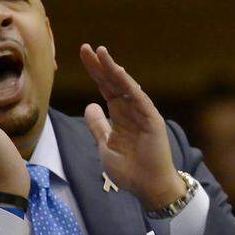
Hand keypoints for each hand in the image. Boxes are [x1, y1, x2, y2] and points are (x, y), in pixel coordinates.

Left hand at [80, 44, 185, 210]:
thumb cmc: (129, 169)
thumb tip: (89, 106)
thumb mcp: (105, 145)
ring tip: (101, 52)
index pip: (105, 88)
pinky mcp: (152, 119)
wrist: (148, 186)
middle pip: (113, 82)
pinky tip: (118, 72)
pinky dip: (129, 85)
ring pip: (126, 86)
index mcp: (120, 115)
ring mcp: (142, 113)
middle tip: (86, 48)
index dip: (95, 72)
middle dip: (100, 66)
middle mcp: (131, 110)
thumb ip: (97, 125)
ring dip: (113, 69)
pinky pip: (139, 98)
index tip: (83, 54)